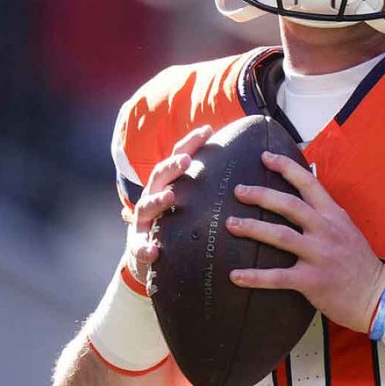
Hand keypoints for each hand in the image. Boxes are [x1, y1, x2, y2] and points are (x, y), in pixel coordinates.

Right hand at [123, 125, 213, 289]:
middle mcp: (152, 197)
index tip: (208, 130)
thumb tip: (247, 170)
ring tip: (169, 197)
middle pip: (160, 176)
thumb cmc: (176, 224)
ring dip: (156, 200)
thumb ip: (209, 188)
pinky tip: (152, 251)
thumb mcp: (191, 203)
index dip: (191, 144)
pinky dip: (144, 248)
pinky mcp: (138, 246)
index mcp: (167, 184)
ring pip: (145, 206)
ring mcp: (143, 221)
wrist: (148, 256)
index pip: (178, 158)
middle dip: (172, 166)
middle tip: (187, 161)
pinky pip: (139, 247)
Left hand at [226, 151, 384, 332]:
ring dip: (252, 228)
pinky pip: (278, 277)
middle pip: (289, 206)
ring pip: (281, 236)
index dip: (286, 167)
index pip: (309, 183)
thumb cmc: (358, 262)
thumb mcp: (347, 228)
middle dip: (261, 195)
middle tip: (238, 190)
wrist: (376, 296)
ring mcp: (319, 256)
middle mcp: (326, 231)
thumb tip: (302, 195)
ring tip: (231, 224)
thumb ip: (325, 213)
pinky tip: (235, 276)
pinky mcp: (312, 281)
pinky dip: (255, 277)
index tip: (264, 156)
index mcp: (333, 215)